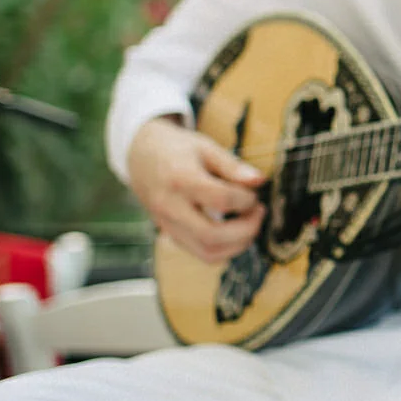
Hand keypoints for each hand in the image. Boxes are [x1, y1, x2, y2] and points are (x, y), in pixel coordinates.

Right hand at [126, 116, 266, 264]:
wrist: (140, 156)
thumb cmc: (178, 149)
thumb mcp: (206, 147)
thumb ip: (233, 166)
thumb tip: (260, 181)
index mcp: (180, 180)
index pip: (220, 200)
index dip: (246, 200)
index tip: (254, 192)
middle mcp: (170, 207)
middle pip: (212, 235)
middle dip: (247, 229)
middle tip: (259, 211)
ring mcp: (168, 225)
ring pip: (207, 252)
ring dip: (239, 244)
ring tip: (252, 223)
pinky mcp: (171, 234)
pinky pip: (201, 253)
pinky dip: (226, 249)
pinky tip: (238, 231)